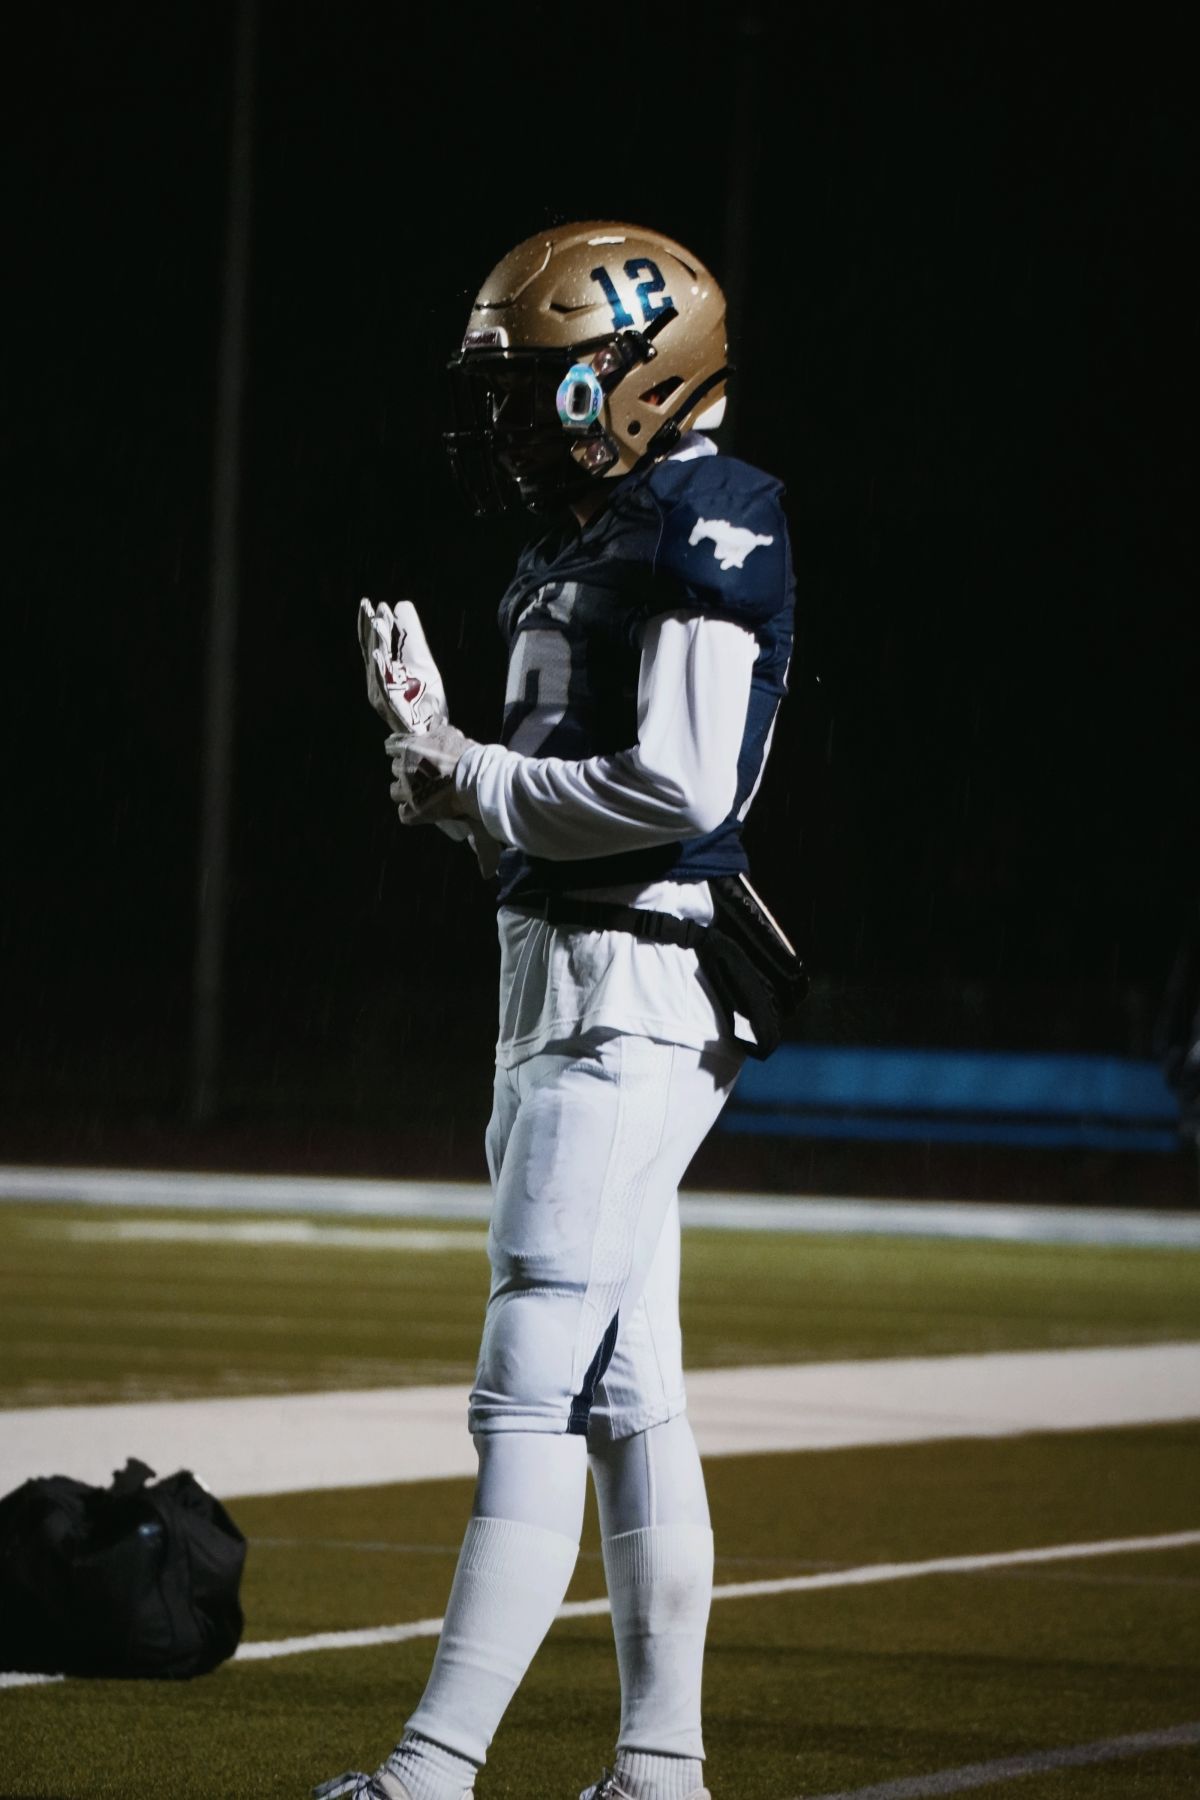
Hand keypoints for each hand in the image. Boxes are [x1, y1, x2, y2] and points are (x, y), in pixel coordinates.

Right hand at [358, 598, 446, 733]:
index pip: (371, 643)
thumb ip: (411, 635)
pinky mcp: (392, 706)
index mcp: (381, 670)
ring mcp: (382, 695)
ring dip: (376, 642)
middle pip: (371, 651)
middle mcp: (377, 682)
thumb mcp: (420, 659)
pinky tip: (377, 653)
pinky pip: (383, 685)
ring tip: (377, 622)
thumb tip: (401, 605)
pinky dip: (379, 668)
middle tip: (370, 606)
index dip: (369, 624)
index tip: (370, 603)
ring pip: (377, 664)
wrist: (435, 728)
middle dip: (370, 628)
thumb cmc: (425, 697)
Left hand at [387, 725, 475, 823]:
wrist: (473, 780)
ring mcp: (407, 792)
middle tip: (418, 770)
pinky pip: (404, 813)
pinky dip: (410, 811)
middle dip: (405, 768)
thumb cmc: (461, 753)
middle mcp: (402, 770)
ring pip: (395, 791)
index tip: (407, 750)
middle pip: (395, 768)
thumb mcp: (449, 733)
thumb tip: (436, 718)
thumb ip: (438, 726)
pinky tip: (419, 808)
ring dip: (403, 790)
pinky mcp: (414, 812)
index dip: (400, 748)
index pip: (391, 746)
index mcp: (407, 749)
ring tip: (416, 790)